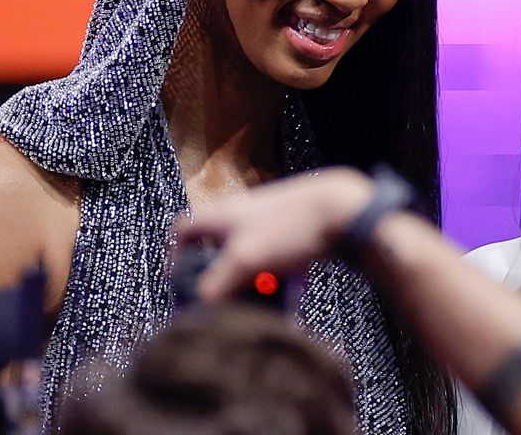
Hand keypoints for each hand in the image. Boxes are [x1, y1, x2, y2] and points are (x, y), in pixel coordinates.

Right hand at [176, 167, 373, 301]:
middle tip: (226, 299)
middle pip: (218, 249)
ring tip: (261, 303)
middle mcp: (241, 215)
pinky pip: (278, 262)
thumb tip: (199, 309)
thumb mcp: (245, 260)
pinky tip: (291, 299)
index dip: (177, 255)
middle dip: (222, 278)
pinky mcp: (293, 232)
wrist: (344, 210)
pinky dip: (279, 280)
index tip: (181, 280)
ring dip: (253, 282)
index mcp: (221, 215)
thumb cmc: (290, 228)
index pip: (183, 230)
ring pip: (251, 259)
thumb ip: (216, 286)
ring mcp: (269, 222)